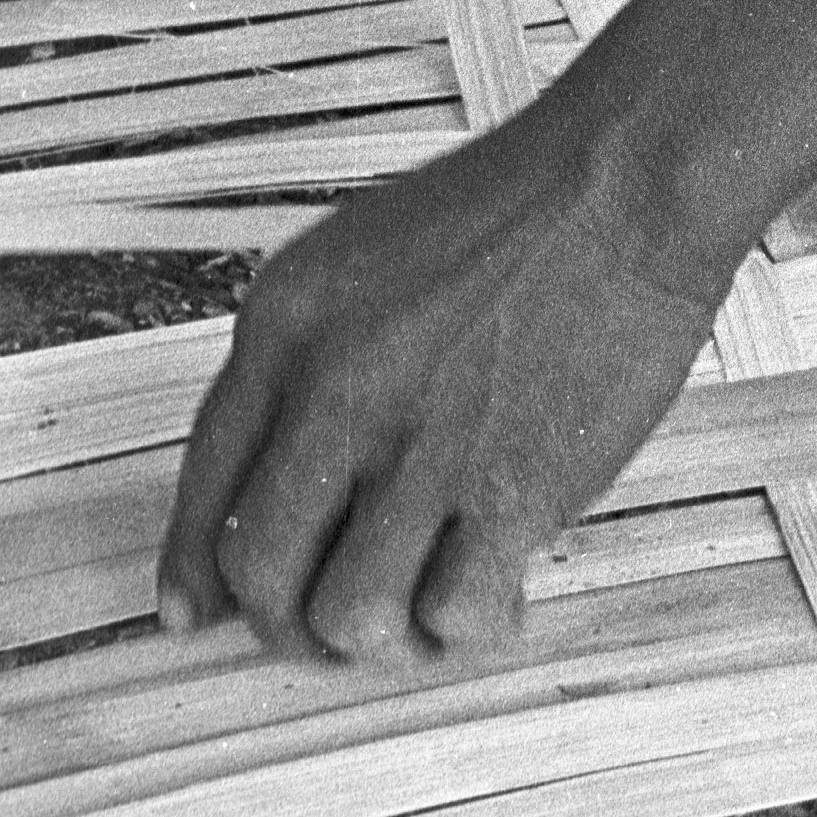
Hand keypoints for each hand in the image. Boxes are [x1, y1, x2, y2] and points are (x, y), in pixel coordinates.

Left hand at [154, 99, 729, 665]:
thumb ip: (304, 367)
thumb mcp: (362, 261)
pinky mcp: (512, 486)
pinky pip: (452, 616)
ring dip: (383, 635)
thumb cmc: (510, 215)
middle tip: (339, 620)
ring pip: (347, 617)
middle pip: (260, 572)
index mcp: (287, 322)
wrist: (626, 180)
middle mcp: (336, 386)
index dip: (190, 569)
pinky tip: (499, 586)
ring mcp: (423, 442)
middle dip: (290, 624)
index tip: (193, 617)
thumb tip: (276, 494)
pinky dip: (469, 624)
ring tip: (424, 605)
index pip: (204, 481)